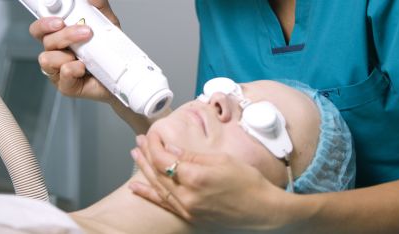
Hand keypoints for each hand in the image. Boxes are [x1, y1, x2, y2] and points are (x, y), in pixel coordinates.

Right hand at [27, 0, 119, 102]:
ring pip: (47, 58)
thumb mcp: (107, 24)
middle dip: (64, 34)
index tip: (58, 19)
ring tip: (85, 55)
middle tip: (84, 32)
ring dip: (67, 53)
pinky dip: (74, 69)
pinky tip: (84, 68)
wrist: (123, 76)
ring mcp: (58, 70)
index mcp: (59, 36)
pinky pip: (62, 74)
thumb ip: (98, 7)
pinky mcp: (66, 85)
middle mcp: (56, 52)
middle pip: (44, 39)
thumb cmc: (109, 51)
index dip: (43, 21)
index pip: (40, 27)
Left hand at [129, 133, 289, 229]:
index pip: (164, 158)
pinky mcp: (190, 217)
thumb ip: (193, 156)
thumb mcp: (223, 160)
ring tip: (136, 155)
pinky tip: (135, 186)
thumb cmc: (249, 183)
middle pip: (158, 171)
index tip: (151, 134)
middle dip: (147, 153)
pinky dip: (148, 194)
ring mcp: (187, 209)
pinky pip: (163, 204)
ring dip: (144, 170)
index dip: (154, 144)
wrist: (262, 211)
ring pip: (158, 187)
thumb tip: (171, 148)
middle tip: (140, 140)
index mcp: (196, 177)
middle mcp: (187, 195)